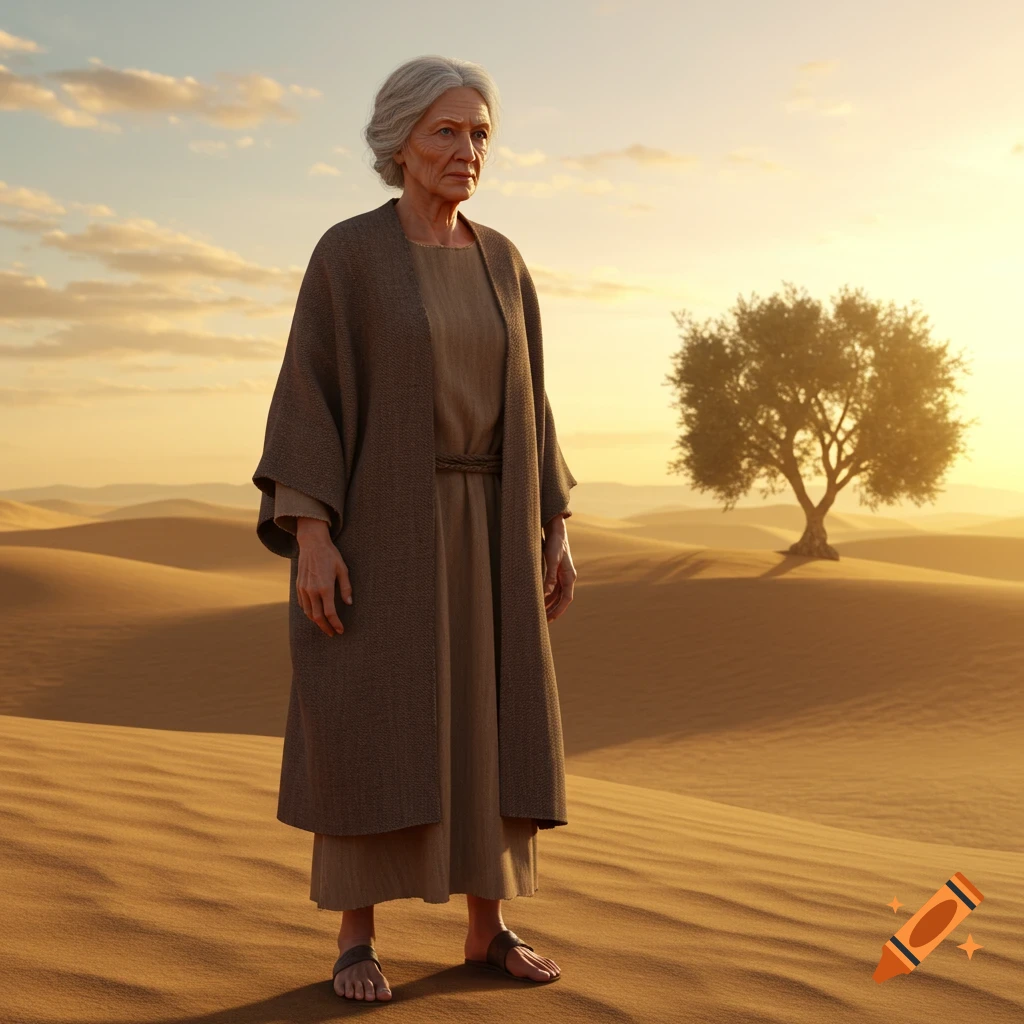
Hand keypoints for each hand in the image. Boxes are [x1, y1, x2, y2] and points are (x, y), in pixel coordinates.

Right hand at [295, 517, 351, 635]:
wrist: (312, 543)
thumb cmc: (330, 555)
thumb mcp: (343, 569)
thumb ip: (346, 588)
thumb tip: (349, 603)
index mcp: (325, 587)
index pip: (330, 613)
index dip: (335, 624)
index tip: (340, 630)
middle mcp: (312, 590)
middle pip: (317, 617)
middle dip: (325, 627)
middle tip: (332, 633)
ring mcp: (303, 589)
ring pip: (308, 612)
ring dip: (316, 621)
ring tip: (325, 625)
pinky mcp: (298, 586)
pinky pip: (302, 604)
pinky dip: (309, 612)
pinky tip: (315, 614)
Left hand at [542, 515, 575, 621]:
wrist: (556, 531)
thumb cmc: (555, 544)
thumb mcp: (551, 560)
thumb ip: (549, 577)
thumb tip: (545, 593)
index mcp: (570, 576)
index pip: (566, 599)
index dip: (559, 610)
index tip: (550, 619)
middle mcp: (568, 578)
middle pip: (562, 599)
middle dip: (554, 610)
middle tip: (543, 622)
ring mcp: (563, 575)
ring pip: (558, 595)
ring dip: (550, 604)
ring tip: (540, 614)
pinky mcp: (557, 572)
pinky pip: (554, 589)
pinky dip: (548, 596)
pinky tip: (539, 601)